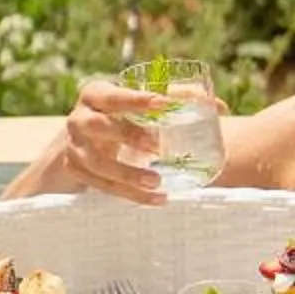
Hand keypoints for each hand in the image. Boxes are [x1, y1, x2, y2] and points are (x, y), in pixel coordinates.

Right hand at [47, 77, 225, 204]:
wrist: (81, 140)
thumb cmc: (120, 115)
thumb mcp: (138, 103)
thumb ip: (176, 100)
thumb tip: (219, 106)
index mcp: (95, 94)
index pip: (114, 95)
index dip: (137, 100)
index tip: (163, 104)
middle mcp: (79, 119)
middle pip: (99, 127)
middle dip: (129, 136)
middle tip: (157, 147)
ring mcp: (75, 148)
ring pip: (98, 163)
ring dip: (128, 174)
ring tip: (156, 181)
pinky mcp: (76, 171)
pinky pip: (103, 186)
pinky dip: (130, 194)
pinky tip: (156, 199)